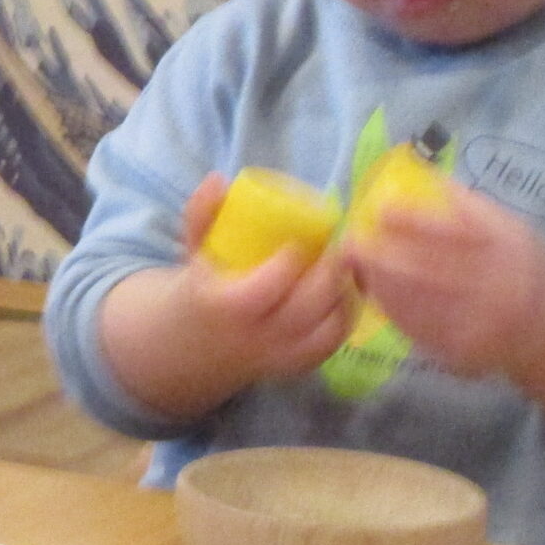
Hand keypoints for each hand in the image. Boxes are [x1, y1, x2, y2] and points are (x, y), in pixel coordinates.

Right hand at [97, 175, 353, 418]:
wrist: (198, 345)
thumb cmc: (203, 287)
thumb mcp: (194, 251)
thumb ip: (202, 214)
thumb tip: (219, 180)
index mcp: (225, 307)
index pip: (264, 289)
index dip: (288, 264)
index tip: (300, 242)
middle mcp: (255, 337)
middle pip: (305, 310)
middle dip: (330, 274)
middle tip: (342, 245)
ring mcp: (280, 356)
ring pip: (328, 330)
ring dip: (345, 294)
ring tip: (348, 265)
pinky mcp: (300, 365)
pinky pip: (335, 341)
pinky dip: (348, 313)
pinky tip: (349, 288)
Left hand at [345, 184, 544, 381]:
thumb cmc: (529, 268)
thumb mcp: (513, 230)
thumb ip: (471, 208)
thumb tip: (418, 171)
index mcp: (512, 248)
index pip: (458, 232)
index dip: (415, 221)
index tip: (381, 209)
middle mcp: (501, 288)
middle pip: (431, 270)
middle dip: (384, 255)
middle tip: (351, 241)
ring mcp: (484, 325)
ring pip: (419, 302)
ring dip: (381, 282)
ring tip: (357, 264)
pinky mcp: (467, 352)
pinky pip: (420, 329)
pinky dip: (392, 308)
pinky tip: (376, 292)